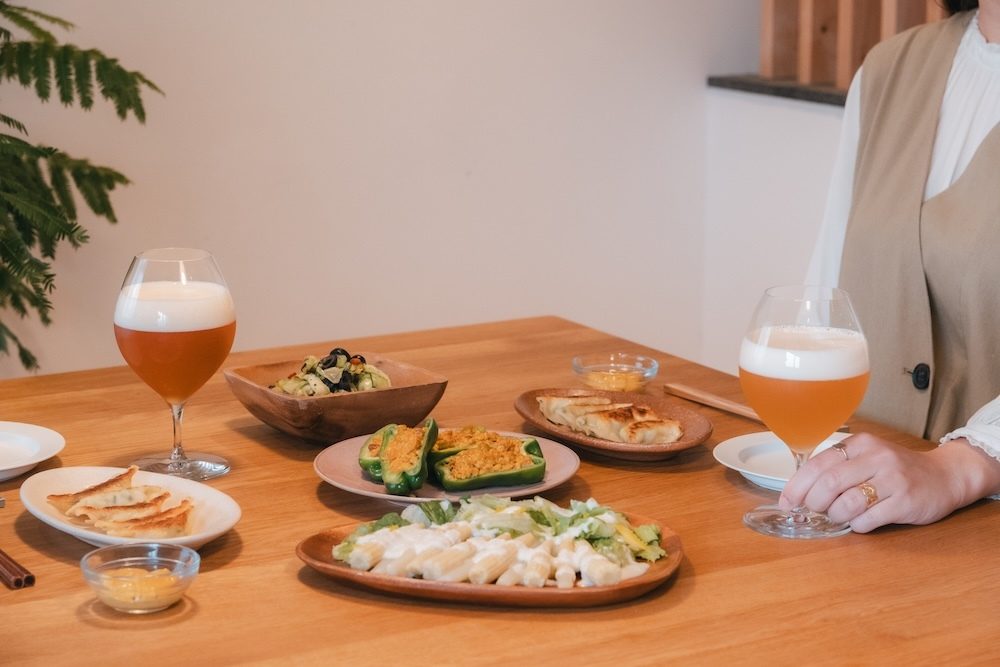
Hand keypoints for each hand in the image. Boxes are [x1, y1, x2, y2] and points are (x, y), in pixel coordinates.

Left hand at [779, 434, 999, 532]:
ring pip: (847, 502)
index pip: (818, 464)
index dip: (797, 486)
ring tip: (838, 517)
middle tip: (813, 512)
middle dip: (813, 502)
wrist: (945, 475)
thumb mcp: (866, 458)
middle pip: (829, 483)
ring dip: (835, 516)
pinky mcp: (906, 501)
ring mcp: (892, 479)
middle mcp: (875, 457)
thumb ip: (837, 468)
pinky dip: (857, 525)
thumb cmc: (896, 470)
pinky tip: (859, 522)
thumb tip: (800, 492)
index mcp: (860, 444)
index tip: (787, 502)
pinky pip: (869, 518)